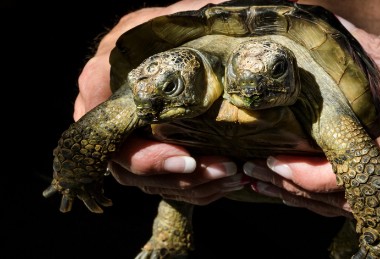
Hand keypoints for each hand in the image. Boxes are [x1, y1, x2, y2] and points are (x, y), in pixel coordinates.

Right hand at [75, 0, 246, 204]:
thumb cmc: (174, 27)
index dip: (146, 159)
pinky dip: (196, 188)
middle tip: (223, 169)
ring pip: (150, 183)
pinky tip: (226, 180)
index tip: (188, 159)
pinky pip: (165, 183)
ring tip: (232, 174)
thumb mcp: (179, 17)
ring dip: (194, 186)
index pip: (110, 138)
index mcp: (101, 83)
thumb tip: (223, 23)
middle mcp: (107, 117)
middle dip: (180, 177)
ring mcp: (126, 138)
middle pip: (130, 170)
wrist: (173, 41)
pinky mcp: (148, 151)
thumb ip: (188, 21)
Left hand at [244, 17, 379, 216]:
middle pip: (346, 199)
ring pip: (357, 208)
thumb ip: (378, 49)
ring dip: (309, 200)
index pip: (353, 173)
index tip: (273, 161)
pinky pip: (374, 205)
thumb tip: (329, 24)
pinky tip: (306, 192)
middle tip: (255, 176)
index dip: (309, 175)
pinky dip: (335, 201)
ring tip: (268, 186)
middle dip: (295, 190)